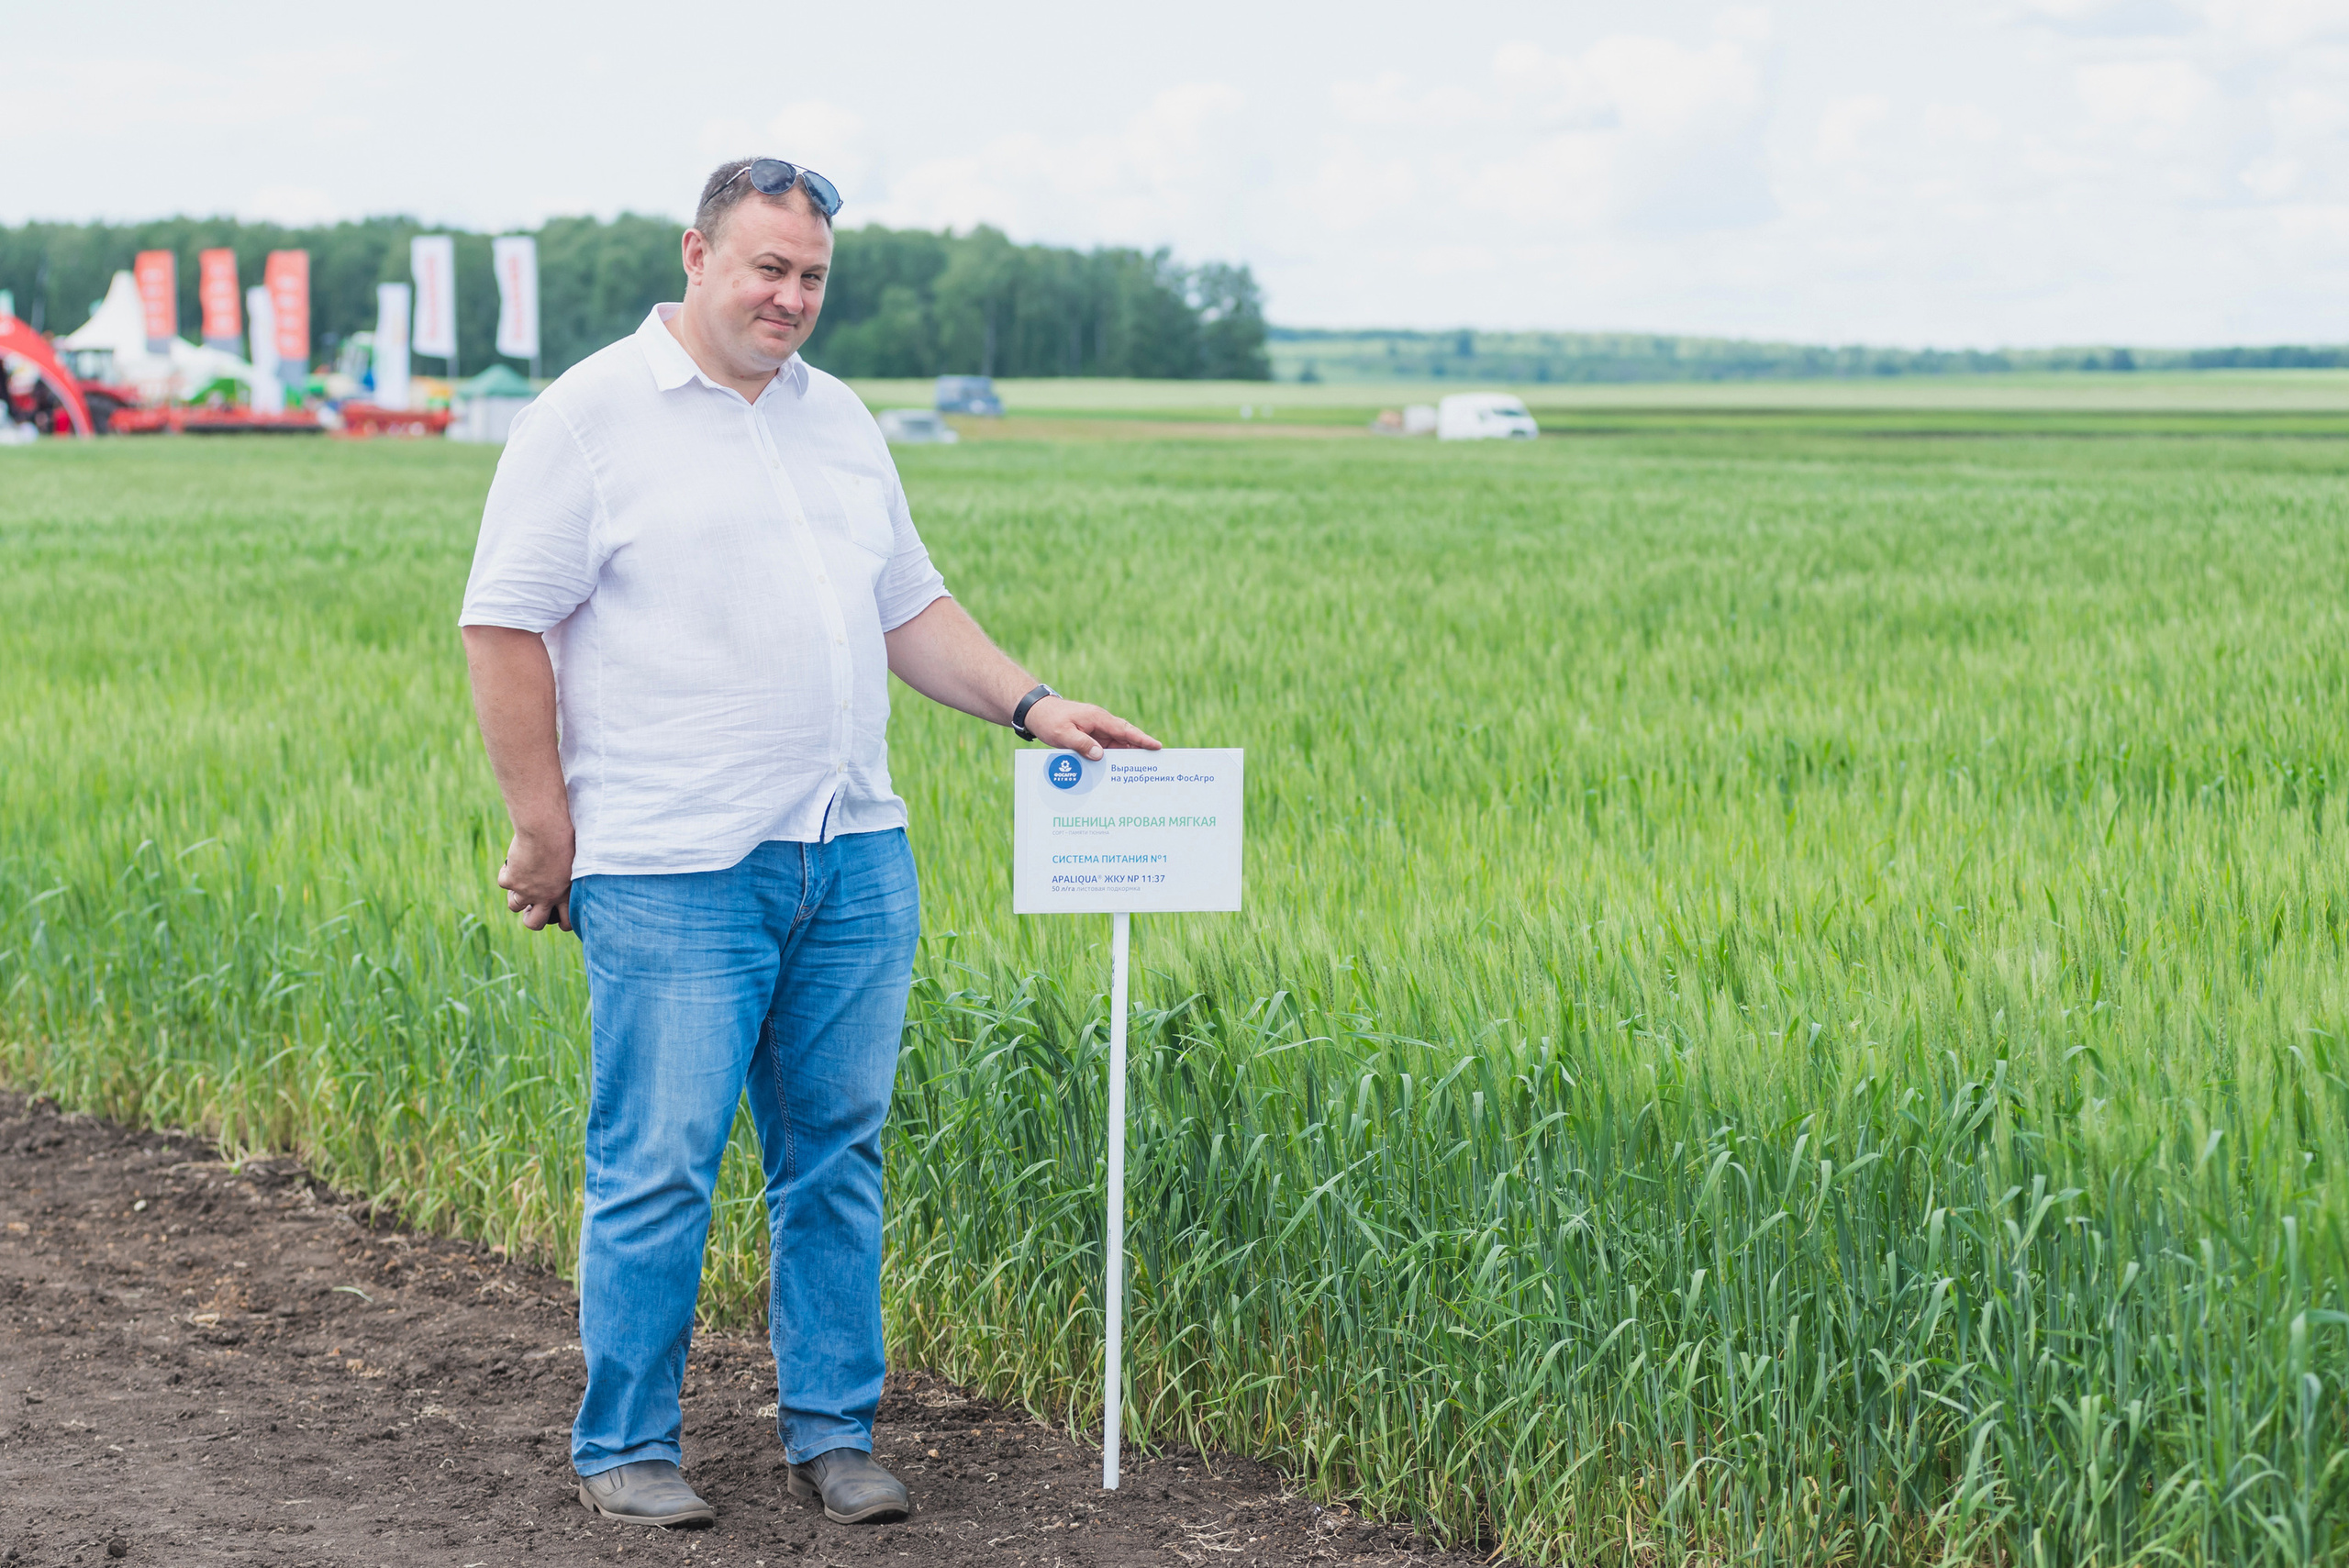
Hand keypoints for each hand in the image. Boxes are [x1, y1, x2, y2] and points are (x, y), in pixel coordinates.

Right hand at [497, 826, 574, 932]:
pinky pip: (503, 882)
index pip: (566, 922)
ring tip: (521, 879)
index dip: (561, 921)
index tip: (556, 914)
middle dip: (531, 918)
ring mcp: (527, 891)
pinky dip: (506, 872)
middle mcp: (546, 897)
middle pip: (534, 923)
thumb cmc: (566, 837)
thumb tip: (568, 872)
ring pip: (514, 906)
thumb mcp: (576, 859)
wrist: (546, 829)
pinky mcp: (511, 880)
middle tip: (531, 906)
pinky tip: (513, 861)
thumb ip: (570, 873)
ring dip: (515, 895)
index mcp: (566, 893)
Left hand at [1024, 697, 1159, 759]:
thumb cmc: (1049, 720)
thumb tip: (1100, 756)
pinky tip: (1116, 772)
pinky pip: (1105, 749)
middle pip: (1125, 739)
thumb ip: (1082, 744)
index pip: (1124, 730)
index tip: (1156, 746)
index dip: (1141, 739)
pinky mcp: (1091, 738)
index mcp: (1097, 718)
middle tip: (1154, 764)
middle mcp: (1101, 723)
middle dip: (1140, 750)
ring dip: (1126, 757)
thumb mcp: (1063, 734)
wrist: (1037, 713)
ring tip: (1139, 773)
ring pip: (1117, 746)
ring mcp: (1097, 731)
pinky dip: (1112, 759)